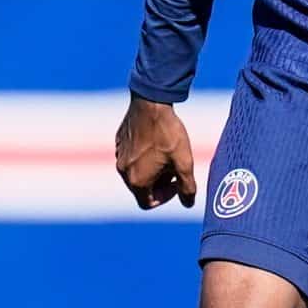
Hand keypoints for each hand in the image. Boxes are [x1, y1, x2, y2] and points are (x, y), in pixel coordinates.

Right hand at [116, 95, 196, 209]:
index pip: (148, 203)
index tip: (176, 182)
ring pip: (135, 172)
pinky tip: (157, 142)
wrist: (151, 103)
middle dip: (159, 182)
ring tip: (167, 154)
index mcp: (137, 180)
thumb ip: (187, 187)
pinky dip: (143, 157)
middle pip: (142, 188)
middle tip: (174, 166)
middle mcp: (123, 170)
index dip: (165, 198)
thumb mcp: (184, 162)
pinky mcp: (118, 142)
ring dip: (151, 170)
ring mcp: (118, 155)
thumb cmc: (168, 133)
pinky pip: (131, 157)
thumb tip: (188, 204)